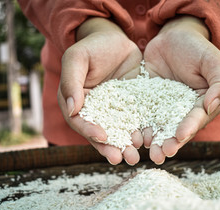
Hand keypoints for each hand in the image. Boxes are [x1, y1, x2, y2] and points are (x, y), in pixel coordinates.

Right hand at [58, 17, 142, 164]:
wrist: (115, 39)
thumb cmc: (92, 46)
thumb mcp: (77, 58)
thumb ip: (72, 81)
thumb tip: (73, 108)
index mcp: (77, 102)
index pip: (80, 121)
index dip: (90, 131)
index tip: (103, 137)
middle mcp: (95, 111)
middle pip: (100, 133)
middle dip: (110, 147)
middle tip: (120, 159)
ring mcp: (114, 110)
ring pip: (119, 131)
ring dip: (126, 145)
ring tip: (135, 157)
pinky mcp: (131, 106)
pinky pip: (135, 121)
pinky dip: (140, 132)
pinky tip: (148, 140)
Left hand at [143, 16, 219, 163]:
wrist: (173, 36)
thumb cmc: (197, 48)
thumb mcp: (213, 61)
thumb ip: (219, 84)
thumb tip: (211, 106)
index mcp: (203, 105)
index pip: (197, 119)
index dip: (189, 128)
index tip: (179, 136)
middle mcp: (184, 111)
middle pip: (177, 130)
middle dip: (169, 143)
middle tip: (160, 154)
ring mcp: (164, 108)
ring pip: (159, 127)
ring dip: (152, 140)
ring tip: (145, 150)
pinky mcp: (148, 103)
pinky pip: (143, 116)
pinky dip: (138, 126)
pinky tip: (131, 135)